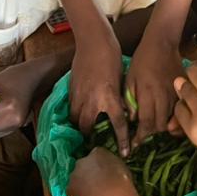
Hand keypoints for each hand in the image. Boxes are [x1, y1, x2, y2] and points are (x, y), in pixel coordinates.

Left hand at [67, 147, 138, 195]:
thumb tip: (111, 170)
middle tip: (97, 185)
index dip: (99, 166)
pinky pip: (74, 194)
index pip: (96, 156)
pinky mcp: (69, 190)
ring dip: (82, 186)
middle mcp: (83, 161)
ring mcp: (74, 176)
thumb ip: (112, 165)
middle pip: (83, 167)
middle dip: (88, 174)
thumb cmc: (122, 181)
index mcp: (98, 152)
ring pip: (77, 180)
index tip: (104, 174)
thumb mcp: (122, 167)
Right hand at [69, 30, 130, 155]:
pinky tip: (81, 115)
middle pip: (88, 128)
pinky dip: (76, 116)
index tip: (125, 153)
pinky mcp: (70, 90)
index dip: (122, 141)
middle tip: (99, 142)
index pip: (117, 125)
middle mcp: (92, 101)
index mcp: (109, 98)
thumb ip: (118, 99)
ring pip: (76, 121)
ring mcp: (79, 96)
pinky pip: (71, 110)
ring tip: (88, 131)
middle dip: (93, 137)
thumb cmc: (112, 58)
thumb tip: (121, 113)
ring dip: (82, 128)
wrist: (94, 41)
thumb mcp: (121, 81)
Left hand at [125, 35, 181, 148]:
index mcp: (148, 94)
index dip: (141, 138)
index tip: (135, 145)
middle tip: (146, 140)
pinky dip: (176, 119)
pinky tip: (170, 121)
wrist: (162, 43)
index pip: (146, 124)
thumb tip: (131, 119)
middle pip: (161, 126)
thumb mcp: (130, 79)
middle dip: (153, 136)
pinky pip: (181, 111)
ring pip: (172, 121)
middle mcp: (163, 97)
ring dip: (164, 129)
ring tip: (157, 134)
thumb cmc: (142, 60)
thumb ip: (130, 100)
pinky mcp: (184, 91)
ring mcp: (176, 95)